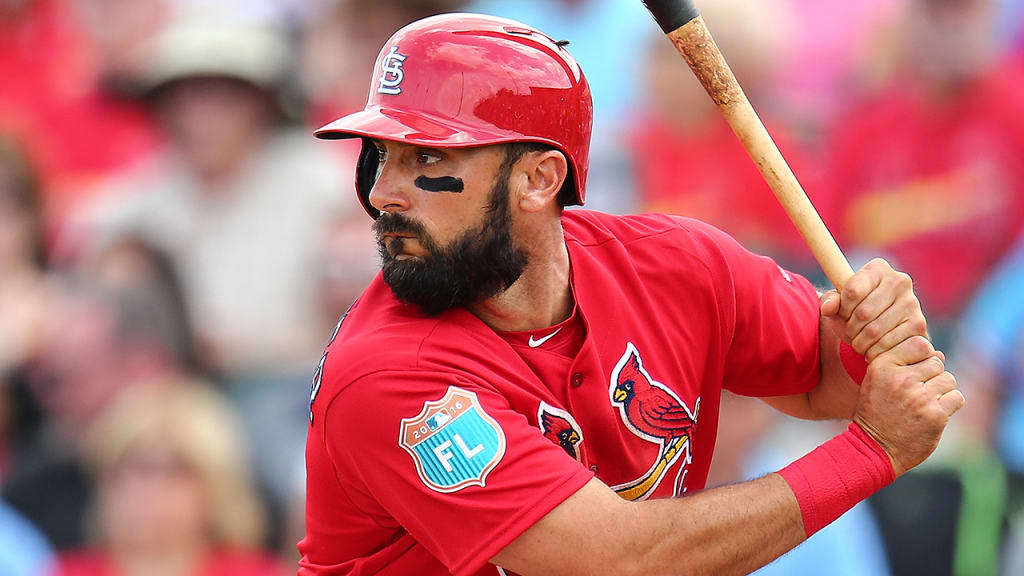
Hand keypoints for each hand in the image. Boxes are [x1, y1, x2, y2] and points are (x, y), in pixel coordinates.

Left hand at [820, 258, 926, 361]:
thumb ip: (829, 301)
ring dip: (860, 342)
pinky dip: (874, 351)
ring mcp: (912, 303)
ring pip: (874, 331)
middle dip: (850, 328)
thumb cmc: (856, 311)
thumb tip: (828, 308)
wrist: (884, 329)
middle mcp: (900, 281)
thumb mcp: (839, 304)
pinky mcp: (919, 325)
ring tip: (860, 340)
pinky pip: (887, 344)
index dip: (842, 309)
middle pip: (863, 313)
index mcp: (878, 269)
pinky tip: (873, 347)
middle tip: (851, 331)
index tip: (843, 313)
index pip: (852, 291)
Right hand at [853, 336, 963, 476]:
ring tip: (924, 403)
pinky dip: (949, 405)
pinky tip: (933, 413)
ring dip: (942, 391)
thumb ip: (903, 363)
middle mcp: (901, 379)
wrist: (874, 448)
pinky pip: (957, 398)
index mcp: (883, 366)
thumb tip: (940, 354)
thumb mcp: (877, 381)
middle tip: (918, 392)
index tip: (913, 371)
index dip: (921, 356)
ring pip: (948, 380)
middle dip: (931, 376)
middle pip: (936, 363)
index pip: (919, 344)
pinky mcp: (935, 415)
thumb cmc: (876, 412)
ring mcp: (919, 397)